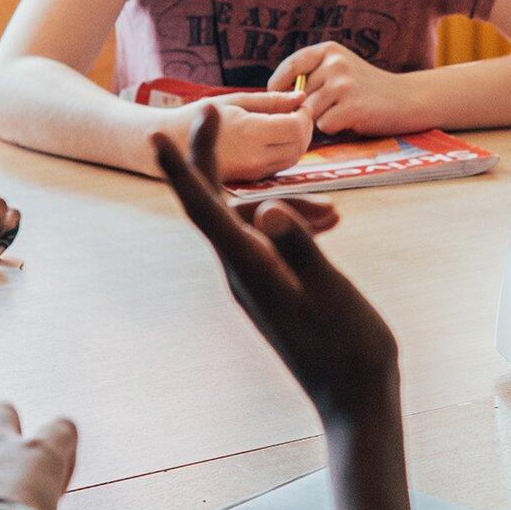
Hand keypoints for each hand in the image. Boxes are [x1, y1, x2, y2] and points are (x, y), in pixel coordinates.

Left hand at [153, 106, 399, 426]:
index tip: (156, 132)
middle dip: (211, 156)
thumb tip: (265, 209)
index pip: (204, 209)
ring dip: (290, 205)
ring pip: (254, 222)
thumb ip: (300, 247)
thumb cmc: (350, 347)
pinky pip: (270, 240)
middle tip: (214, 108)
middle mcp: (241, 273)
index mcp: (250, 269)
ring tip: (336, 216)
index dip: (181, 167)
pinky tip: (329, 225)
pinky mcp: (271, 289)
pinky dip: (296, 224)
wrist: (355, 401)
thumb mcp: (331, 291)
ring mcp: (255, 282)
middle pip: (213, 204)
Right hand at [178, 93, 313, 182]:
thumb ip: (271, 100)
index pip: (296, 127)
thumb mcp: (234, 101)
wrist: (171, 145)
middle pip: (299, 146)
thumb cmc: (199, 117)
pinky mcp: (250, 180)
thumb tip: (300, 96)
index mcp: (249, 132)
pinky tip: (276, 138)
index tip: (300, 104)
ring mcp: (252, 172)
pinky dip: (286, 151)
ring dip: (298, 141)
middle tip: (298, 113)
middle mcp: (254, 156)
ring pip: (293, 159)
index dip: (305, 115)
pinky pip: (279, 166)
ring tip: (287, 124)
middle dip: (306, 128)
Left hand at [270, 42, 422, 137]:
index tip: (278, 99)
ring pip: (310, 112)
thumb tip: (273, 98)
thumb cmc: (367, 89)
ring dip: (320, 119)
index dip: (278, 86)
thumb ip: (312, 76)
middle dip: (306, 108)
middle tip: (330, 109)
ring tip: (343, 113)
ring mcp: (344, 84)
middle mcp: (334, 63)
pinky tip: (352, 121)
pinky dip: (334, 128)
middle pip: (299, 96)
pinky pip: (324, 125)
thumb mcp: (340, 69)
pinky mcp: (352, 106)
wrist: (407, 99)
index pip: (289, 67)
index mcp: (328, 50)